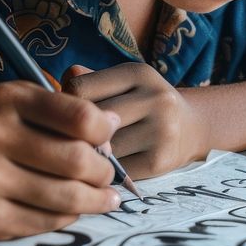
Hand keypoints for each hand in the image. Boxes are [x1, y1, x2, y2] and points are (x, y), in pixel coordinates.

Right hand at [0, 81, 120, 240]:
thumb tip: (114, 125)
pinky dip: (69, 216)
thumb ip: (65, 109)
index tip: (107, 139)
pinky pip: (47, 222)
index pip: (80, 116)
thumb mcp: (20, 104)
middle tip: (108, 176)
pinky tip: (73, 209)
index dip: (104, 131)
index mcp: (6, 100)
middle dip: (104, 171)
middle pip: (77, 160)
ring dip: (95, 200)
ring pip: (67, 197)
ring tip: (104, 198)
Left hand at [62, 63, 209, 179]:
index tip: (66, 114)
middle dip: (74, 132)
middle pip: (91, 119)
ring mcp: (161, 130)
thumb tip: (53, 94)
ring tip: (85, 154)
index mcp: (138, 72)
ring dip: (89, 154)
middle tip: (67, 139)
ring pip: (102, 148)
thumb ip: (87, 81)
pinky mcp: (160, 161)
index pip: (80, 87)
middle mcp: (155, 98)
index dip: (65, 103)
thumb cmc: (141, 104)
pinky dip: (105, 172)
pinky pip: (115, 170)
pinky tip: (104, 168)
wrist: (191, 128)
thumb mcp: (122, 83)